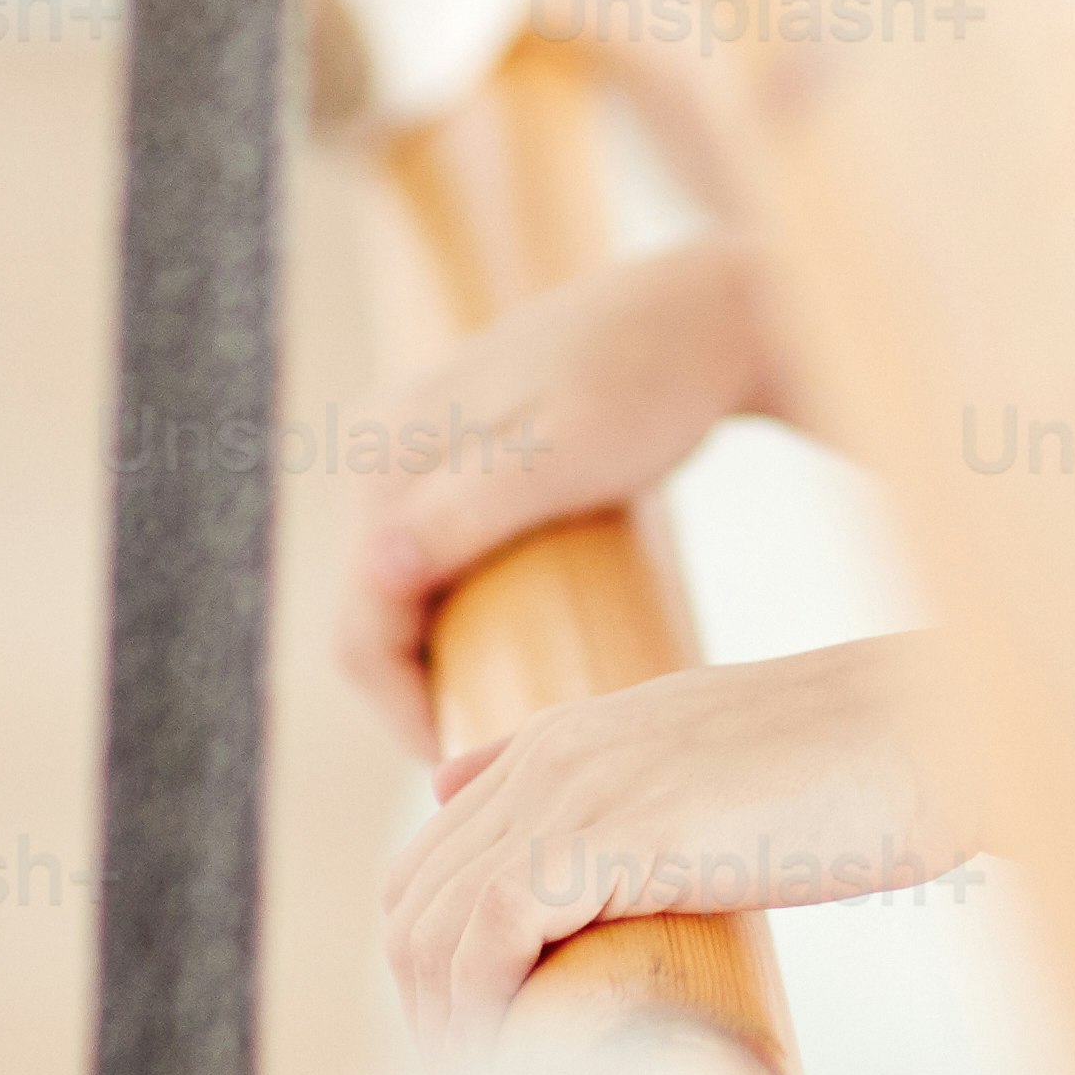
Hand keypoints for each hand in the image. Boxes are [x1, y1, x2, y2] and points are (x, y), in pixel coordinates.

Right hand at [335, 236, 769, 744]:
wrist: (713, 312)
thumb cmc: (653, 382)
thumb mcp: (566, 452)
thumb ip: (470, 508)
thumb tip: (374, 567)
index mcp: (394, 453)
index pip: (362, 623)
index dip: (404, 711)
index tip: (469, 763)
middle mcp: (389, 445)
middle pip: (375, 608)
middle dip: (421, 686)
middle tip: (494, 747)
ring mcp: (426, 444)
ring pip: (406, 584)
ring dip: (442, 650)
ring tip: (507, 705)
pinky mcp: (469, 450)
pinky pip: (441, 550)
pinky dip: (465, 606)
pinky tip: (515, 644)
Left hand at [377, 632, 981, 1042]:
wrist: (942, 728)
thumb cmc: (859, 767)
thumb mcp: (720, 767)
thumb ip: (632, 789)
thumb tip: (546, 832)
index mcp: (570, 735)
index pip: (434, 864)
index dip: (442, 974)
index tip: (490, 1054)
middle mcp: (554, 752)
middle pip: (413, 901)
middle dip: (429, 1012)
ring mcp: (579, 784)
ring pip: (434, 925)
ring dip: (450, 1029)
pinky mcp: (618, 829)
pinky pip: (488, 934)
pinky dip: (485, 1014)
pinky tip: (528, 1063)